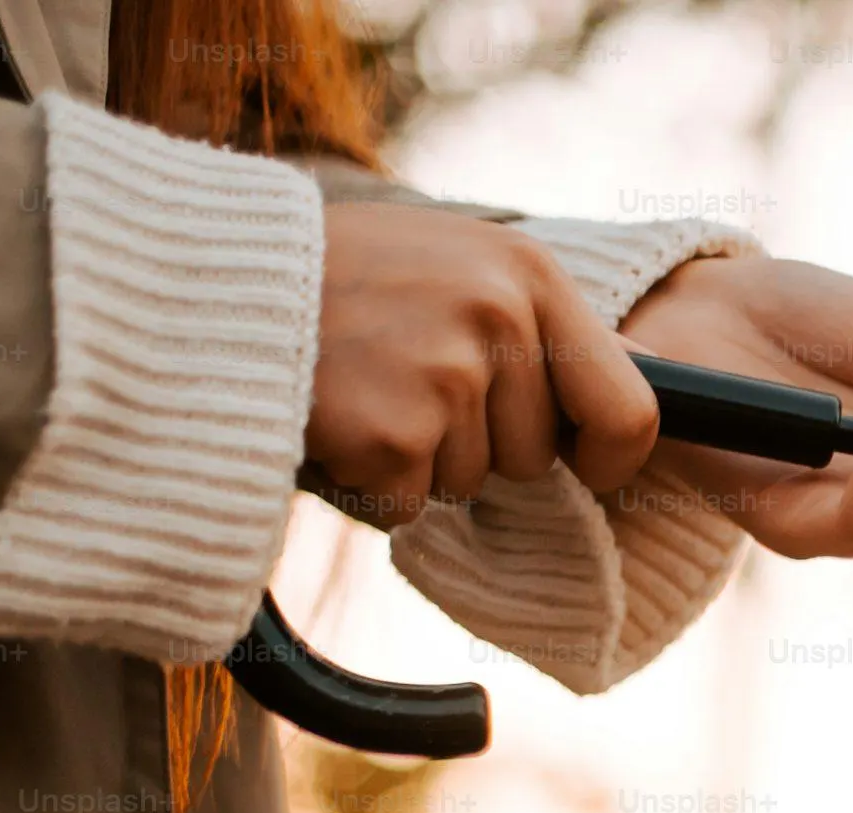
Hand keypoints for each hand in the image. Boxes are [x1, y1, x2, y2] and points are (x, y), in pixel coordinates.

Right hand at [308, 204, 658, 526]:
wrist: (202, 278)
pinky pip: (408, 504)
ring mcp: (444, 374)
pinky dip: (366, 483)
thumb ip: (539, 327)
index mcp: (529, 276)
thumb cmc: (340, 280)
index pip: (631, 410)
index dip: (610, 457)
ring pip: (469, 481)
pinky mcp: (391, 431)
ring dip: (413, 459)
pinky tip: (330, 417)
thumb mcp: (456, 267)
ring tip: (359, 386)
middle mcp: (498, 318)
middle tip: (402, 382)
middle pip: (537, 457)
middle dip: (478, 445)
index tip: (583, 464)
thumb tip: (649, 380)